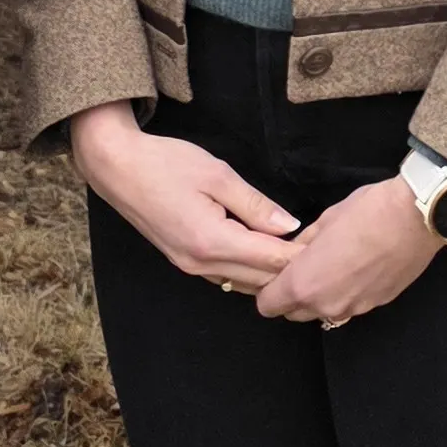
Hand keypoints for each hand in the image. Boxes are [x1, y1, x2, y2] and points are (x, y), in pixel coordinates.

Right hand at [70, 102, 302, 292]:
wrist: (116, 168)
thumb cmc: (165, 164)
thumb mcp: (217, 175)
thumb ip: (255, 205)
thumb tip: (289, 226)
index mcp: (212, 242)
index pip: (271, 260)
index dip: (302, 256)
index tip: (330, 247)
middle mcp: (200, 264)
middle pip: (261, 280)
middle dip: (293, 268)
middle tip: (325, 252)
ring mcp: (190, 267)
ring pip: (244, 282)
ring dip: (272, 272)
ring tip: (302, 253)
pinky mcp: (185, 261)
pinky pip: (227, 275)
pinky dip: (251, 269)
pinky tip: (268, 252)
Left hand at [259, 178, 441, 328]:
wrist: (418, 217)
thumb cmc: (367, 212)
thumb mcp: (324, 220)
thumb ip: (302, 244)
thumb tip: (293, 252)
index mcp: (304, 283)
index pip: (267, 306)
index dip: (267, 290)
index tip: (274, 274)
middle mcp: (326, 304)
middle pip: (294, 313)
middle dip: (291, 296)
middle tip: (301, 270)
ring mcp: (354, 308)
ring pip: (323, 313)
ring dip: (320, 297)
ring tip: (333, 268)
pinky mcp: (377, 305)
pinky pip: (350, 306)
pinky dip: (347, 294)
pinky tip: (358, 269)